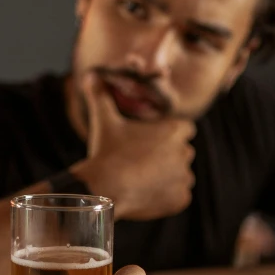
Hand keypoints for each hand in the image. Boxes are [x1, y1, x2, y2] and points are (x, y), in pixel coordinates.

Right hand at [71, 73, 196, 219]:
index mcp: (175, 130)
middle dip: (167, 157)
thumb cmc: (107, 151)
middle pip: (182, 153)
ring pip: (181, 176)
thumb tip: (89, 74)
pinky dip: (166, 198)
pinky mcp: (181, 200)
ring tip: (141, 180)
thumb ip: (100, 95)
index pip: (184, 129)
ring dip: (167, 178)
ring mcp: (185, 178)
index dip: (168, 135)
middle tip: (141, 163)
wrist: (105, 189)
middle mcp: (186, 152)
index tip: (150, 143)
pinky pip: (178, 197)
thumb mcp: (104, 120)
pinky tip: (146, 195)